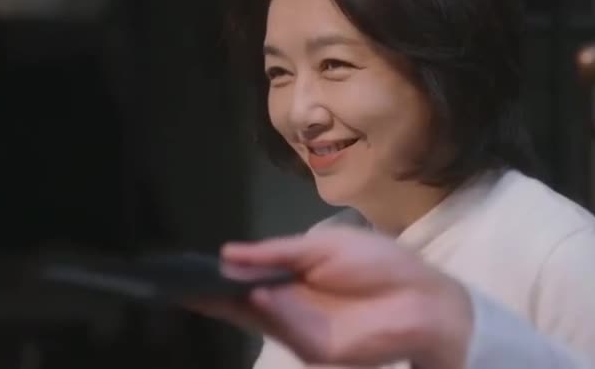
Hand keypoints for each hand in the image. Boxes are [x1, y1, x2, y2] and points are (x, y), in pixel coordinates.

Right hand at [187, 226, 473, 367]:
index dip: (216, 275)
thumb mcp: (322, 247)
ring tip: (195, 283)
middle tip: (171, 283)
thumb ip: (275, 253)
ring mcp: (299, 329)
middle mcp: (289, 307)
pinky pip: (284, 327)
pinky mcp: (314, 347)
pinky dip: (268, 309)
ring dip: (225, 303)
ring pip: (254, 318)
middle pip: (240, 303)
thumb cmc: (379, 265)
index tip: (182, 271)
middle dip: (208, 294)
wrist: (422, 298)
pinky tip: (252, 291)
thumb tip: (227, 253)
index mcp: (292, 279)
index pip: (245, 278)